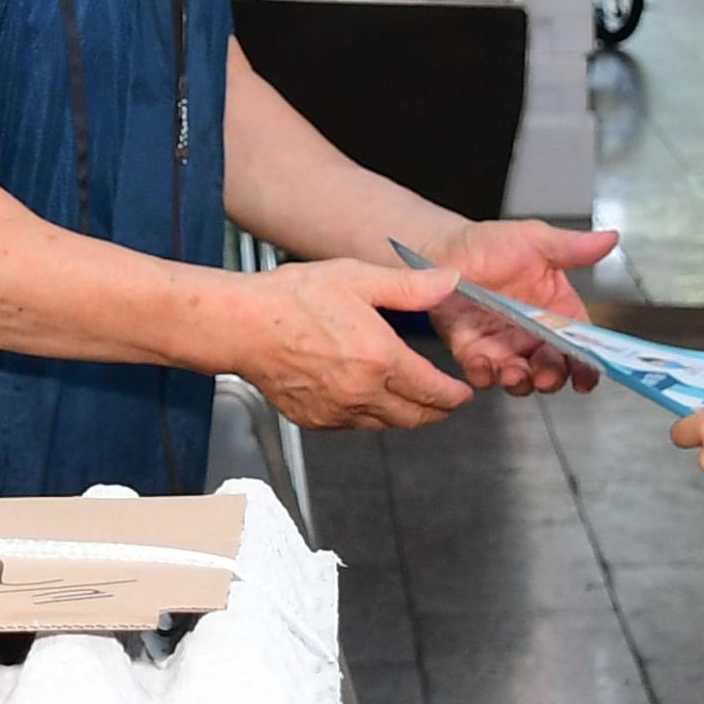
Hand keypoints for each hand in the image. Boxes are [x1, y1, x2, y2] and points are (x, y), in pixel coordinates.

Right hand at [238, 259, 473, 430]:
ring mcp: (338, 411)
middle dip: (438, 411)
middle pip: (417, 417)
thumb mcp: (358, 278)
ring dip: (405, 414)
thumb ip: (410, 287)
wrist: (242, 325)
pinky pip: (354, 426)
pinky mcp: (315, 420)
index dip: (455, 395)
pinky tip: (366, 396)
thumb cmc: (293, 299)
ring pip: (387, 425)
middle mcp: (363, 392)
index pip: (434, 391)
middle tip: (445, 401)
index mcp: (381, 359)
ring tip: (410, 398)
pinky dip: (369, 416)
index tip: (462, 393)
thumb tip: (450, 282)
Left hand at [417, 218, 618, 394]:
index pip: (581, 342)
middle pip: (555, 367)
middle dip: (553, 376)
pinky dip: (484, 374)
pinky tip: (482, 363)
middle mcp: (534, 333)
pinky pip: (483, 373)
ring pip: (522, 377)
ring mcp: (505, 345)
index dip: (588, 362)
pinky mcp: (473, 352)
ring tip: (514, 371)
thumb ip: (572, 247)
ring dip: (521, 381)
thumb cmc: (488, 243)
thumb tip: (610, 239)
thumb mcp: (534, 240)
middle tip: (547, 375)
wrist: (440, 248)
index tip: (588, 375)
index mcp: (557, 309)